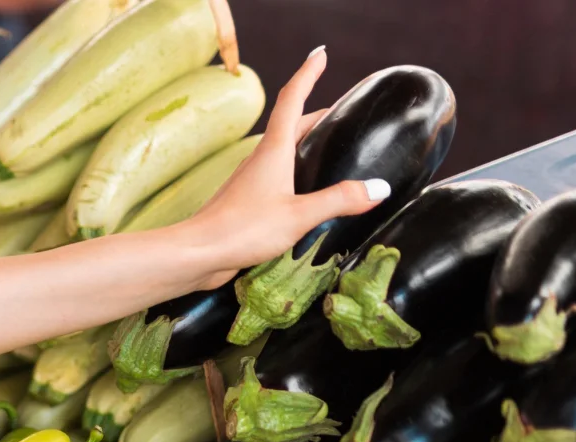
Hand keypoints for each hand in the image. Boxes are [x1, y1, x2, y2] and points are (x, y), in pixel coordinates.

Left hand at [180, 47, 389, 289]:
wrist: (196, 253)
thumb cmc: (243, 229)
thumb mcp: (299, 216)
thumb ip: (339, 200)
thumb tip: (379, 189)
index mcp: (273, 151)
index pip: (292, 100)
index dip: (308, 74)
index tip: (320, 54)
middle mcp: (260, 159)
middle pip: (291, 125)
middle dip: (317, 113)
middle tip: (342, 111)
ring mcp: (251, 179)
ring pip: (283, 151)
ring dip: (306, 142)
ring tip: (330, 147)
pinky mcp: (247, 200)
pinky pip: (277, 175)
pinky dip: (296, 170)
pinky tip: (306, 189)